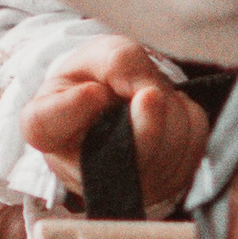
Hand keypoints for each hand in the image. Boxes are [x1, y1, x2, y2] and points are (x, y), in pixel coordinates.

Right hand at [23, 36, 210, 214]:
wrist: (121, 103)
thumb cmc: (100, 78)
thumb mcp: (98, 55)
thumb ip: (117, 62)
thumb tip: (144, 92)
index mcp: (48, 126)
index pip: (45, 124)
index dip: (71, 109)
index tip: (95, 92)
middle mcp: (80, 166)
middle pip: (122, 156)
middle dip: (146, 122)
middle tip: (150, 93)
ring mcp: (125, 182)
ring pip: (167, 146)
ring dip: (170, 109)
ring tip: (151, 96)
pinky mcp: (166, 182)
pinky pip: (191, 144)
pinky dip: (187, 119)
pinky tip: (169, 114)